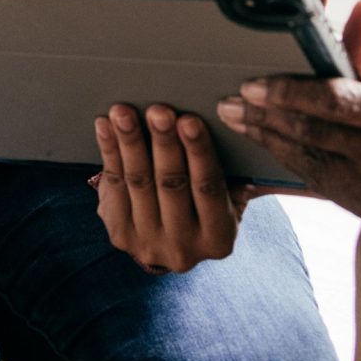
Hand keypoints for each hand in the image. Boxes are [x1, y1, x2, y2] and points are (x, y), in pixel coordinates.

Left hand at [91, 102, 242, 274]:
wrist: (170, 238)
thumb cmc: (207, 203)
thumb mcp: (233, 197)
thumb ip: (244, 176)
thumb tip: (256, 138)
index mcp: (219, 238)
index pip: (208, 188)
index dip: (198, 152)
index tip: (189, 120)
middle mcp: (184, 249)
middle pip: (170, 185)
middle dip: (163, 143)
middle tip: (157, 111)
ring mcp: (148, 244)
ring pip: (138, 184)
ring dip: (129, 143)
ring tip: (123, 112)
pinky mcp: (119, 235)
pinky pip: (112, 187)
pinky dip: (108, 152)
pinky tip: (105, 126)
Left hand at [219, 2, 360, 232]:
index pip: (340, 104)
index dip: (290, 92)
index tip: (251, 82)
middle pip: (319, 137)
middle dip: (267, 117)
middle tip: (230, 101)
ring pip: (315, 166)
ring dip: (271, 142)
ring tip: (240, 121)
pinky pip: (326, 188)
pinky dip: (295, 164)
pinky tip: (271, 144)